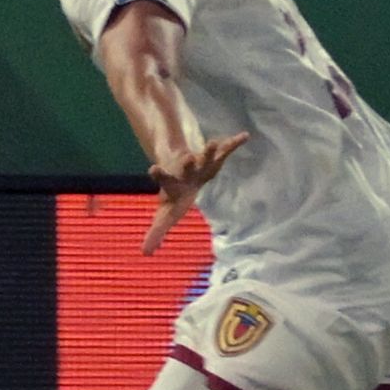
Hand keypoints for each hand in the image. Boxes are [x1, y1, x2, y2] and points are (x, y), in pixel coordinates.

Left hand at [143, 132, 248, 254]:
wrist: (181, 170)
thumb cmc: (174, 197)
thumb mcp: (165, 215)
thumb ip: (156, 232)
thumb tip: (145, 254)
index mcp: (173, 183)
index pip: (165, 179)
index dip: (159, 174)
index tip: (152, 169)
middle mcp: (186, 170)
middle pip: (187, 165)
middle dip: (189, 163)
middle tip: (189, 157)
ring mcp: (201, 162)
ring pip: (206, 155)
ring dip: (210, 150)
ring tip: (214, 142)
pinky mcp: (214, 158)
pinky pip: (225, 150)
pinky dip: (234, 143)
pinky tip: (245, 136)